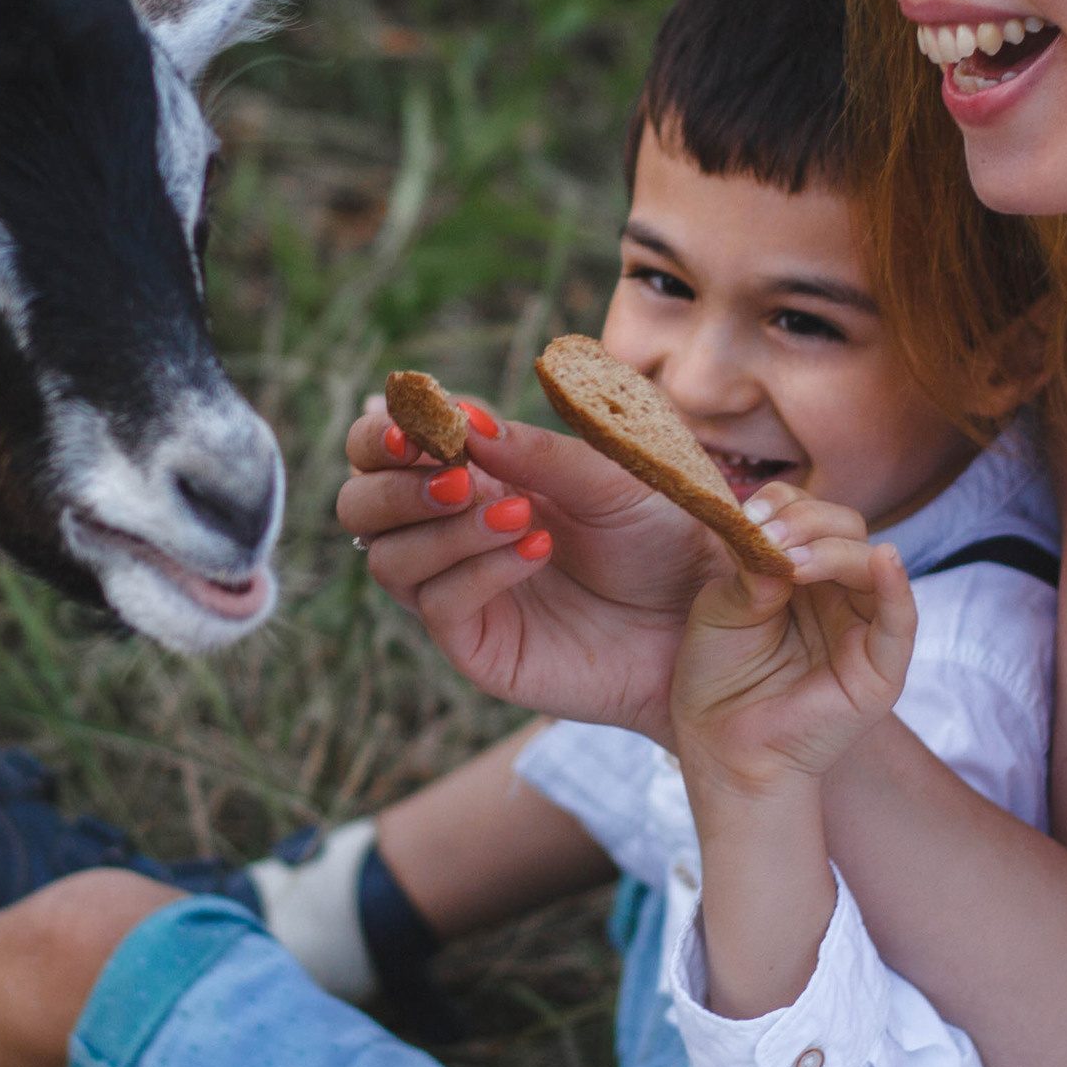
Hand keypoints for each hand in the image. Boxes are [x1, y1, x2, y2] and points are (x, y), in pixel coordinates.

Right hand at [336, 401, 723, 739]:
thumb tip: (463, 420)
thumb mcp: (609, 476)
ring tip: (519, 516)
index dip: (381, 434)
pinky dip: (476, 571)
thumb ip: (535, 451)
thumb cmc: (665, 535)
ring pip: (386, 558)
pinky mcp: (479, 646)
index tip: (414, 426)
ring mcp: (460, 590)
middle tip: (459, 479)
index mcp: (476, 475)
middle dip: (393, 486)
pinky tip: (534, 550)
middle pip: (359, 506)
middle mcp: (452, 531)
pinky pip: (438, 606)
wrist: (706, 616)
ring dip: (440, 529)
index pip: (384, 448)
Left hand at [671, 482, 916, 797]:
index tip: (748, 514)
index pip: (809, 516)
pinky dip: (897, 587)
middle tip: (768, 537)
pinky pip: (901, 621)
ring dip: (834, 551)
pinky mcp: (881, 667)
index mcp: (797, 573)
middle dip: (807, 523)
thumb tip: (777, 544)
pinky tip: (885, 560)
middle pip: (846, 530)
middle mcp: (836, 593)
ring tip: (792, 562)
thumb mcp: (721, 609)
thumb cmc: (716, 678)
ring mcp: (862, 628)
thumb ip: (751, 569)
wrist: (722, 749)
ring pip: (872, 563)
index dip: (784, 505)